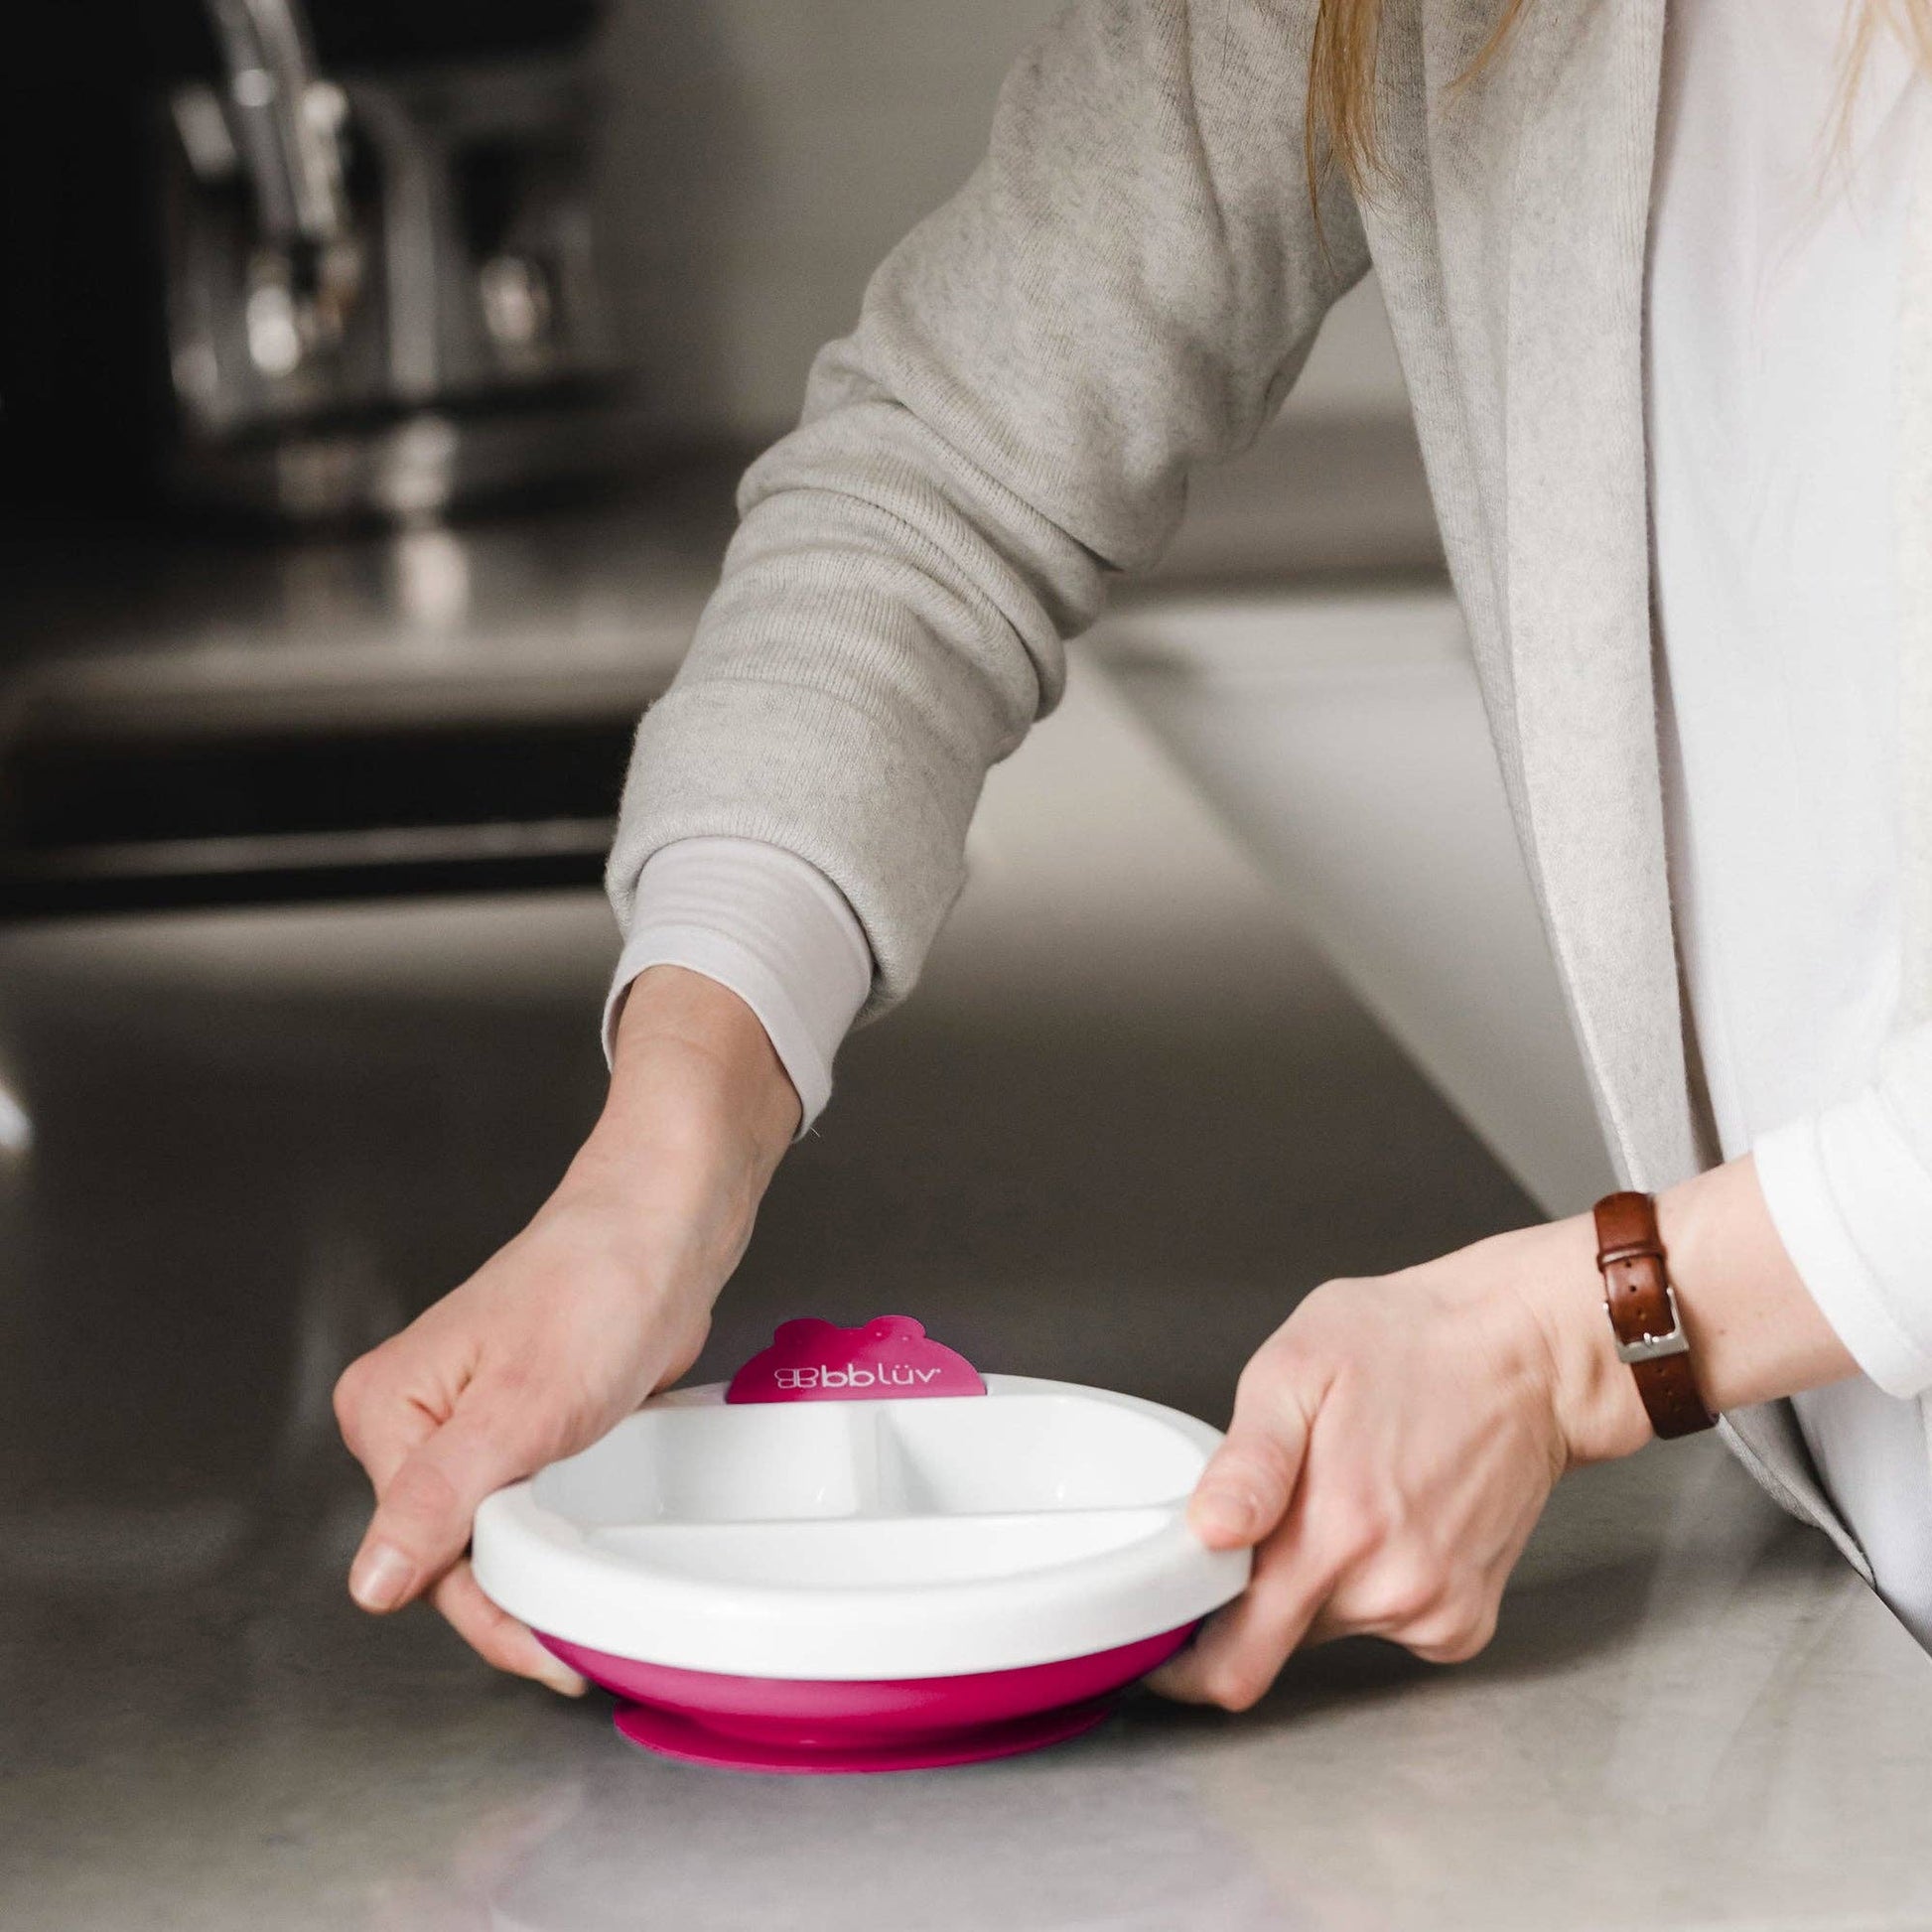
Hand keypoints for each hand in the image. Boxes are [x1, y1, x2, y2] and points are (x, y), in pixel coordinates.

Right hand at [332, 966, 798, 1692]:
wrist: (669, 1224)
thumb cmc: (599, 1281)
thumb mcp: (521, 1406)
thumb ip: (441, 1498)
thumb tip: (373, 1580)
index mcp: (389, 1411)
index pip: (418, 1555)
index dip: (488, 1612)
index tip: (550, 1651)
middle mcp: (416, 1419)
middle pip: (452, 1552)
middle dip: (514, 1597)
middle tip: (582, 1638)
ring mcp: (472, 1423)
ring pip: (494, 1533)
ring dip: (538, 1571)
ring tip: (592, 1609)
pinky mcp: (525, 1422)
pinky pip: (532, 1502)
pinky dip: (562, 1534)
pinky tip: (594, 1556)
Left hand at [1150, 1214, 1650, 1707]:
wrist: (1525, 1354)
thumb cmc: (1409, 1344)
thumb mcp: (1299, 1365)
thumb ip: (1249, 1461)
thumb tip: (1208, 1532)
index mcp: (1335, 1533)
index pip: (1234, 1665)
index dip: (1185, 1659)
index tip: (1166, 1630)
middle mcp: (1389, 1589)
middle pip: (1276, 1641)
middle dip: (1252, 1595)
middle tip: (1272, 1511)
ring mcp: (1435, 1612)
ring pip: (1328, 1628)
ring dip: (1317, 1581)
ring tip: (1346, 1493)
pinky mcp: (1466, 1622)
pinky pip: (1386, 1628)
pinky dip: (1371, 1588)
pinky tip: (1391, 1518)